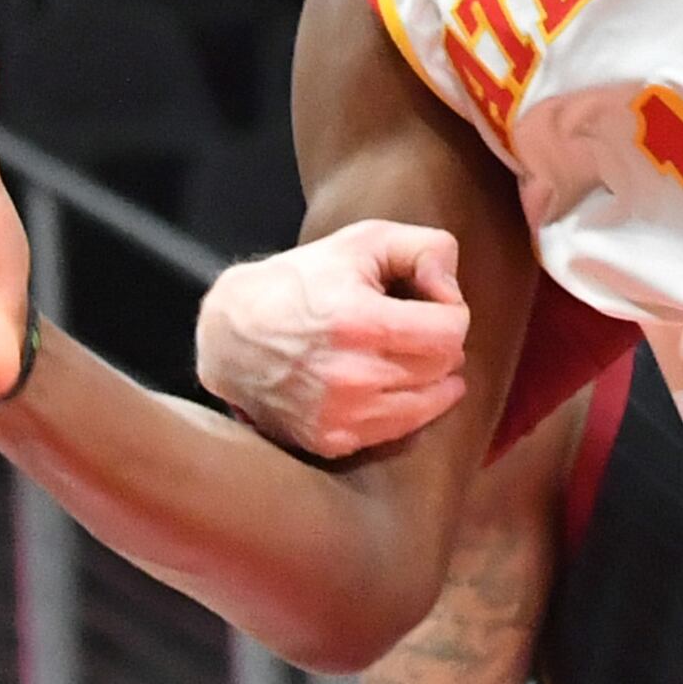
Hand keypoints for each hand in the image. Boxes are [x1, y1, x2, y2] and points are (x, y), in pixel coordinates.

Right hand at [197, 223, 472, 456]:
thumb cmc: (303, 281)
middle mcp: (351, 376)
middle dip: (439, 345)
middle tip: (416, 329)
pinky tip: (388, 385)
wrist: (230, 335)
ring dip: (429, 380)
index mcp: (360, 322)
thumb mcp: (363, 241)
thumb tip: (452, 286)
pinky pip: (397, 432)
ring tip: (407, 356)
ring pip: (427, 406)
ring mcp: (339, 415)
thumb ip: (426, 248)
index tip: (429, 303)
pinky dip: (403, 408)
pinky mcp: (330, 441)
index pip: (450, 332)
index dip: (449, 311)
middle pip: (442, 369)